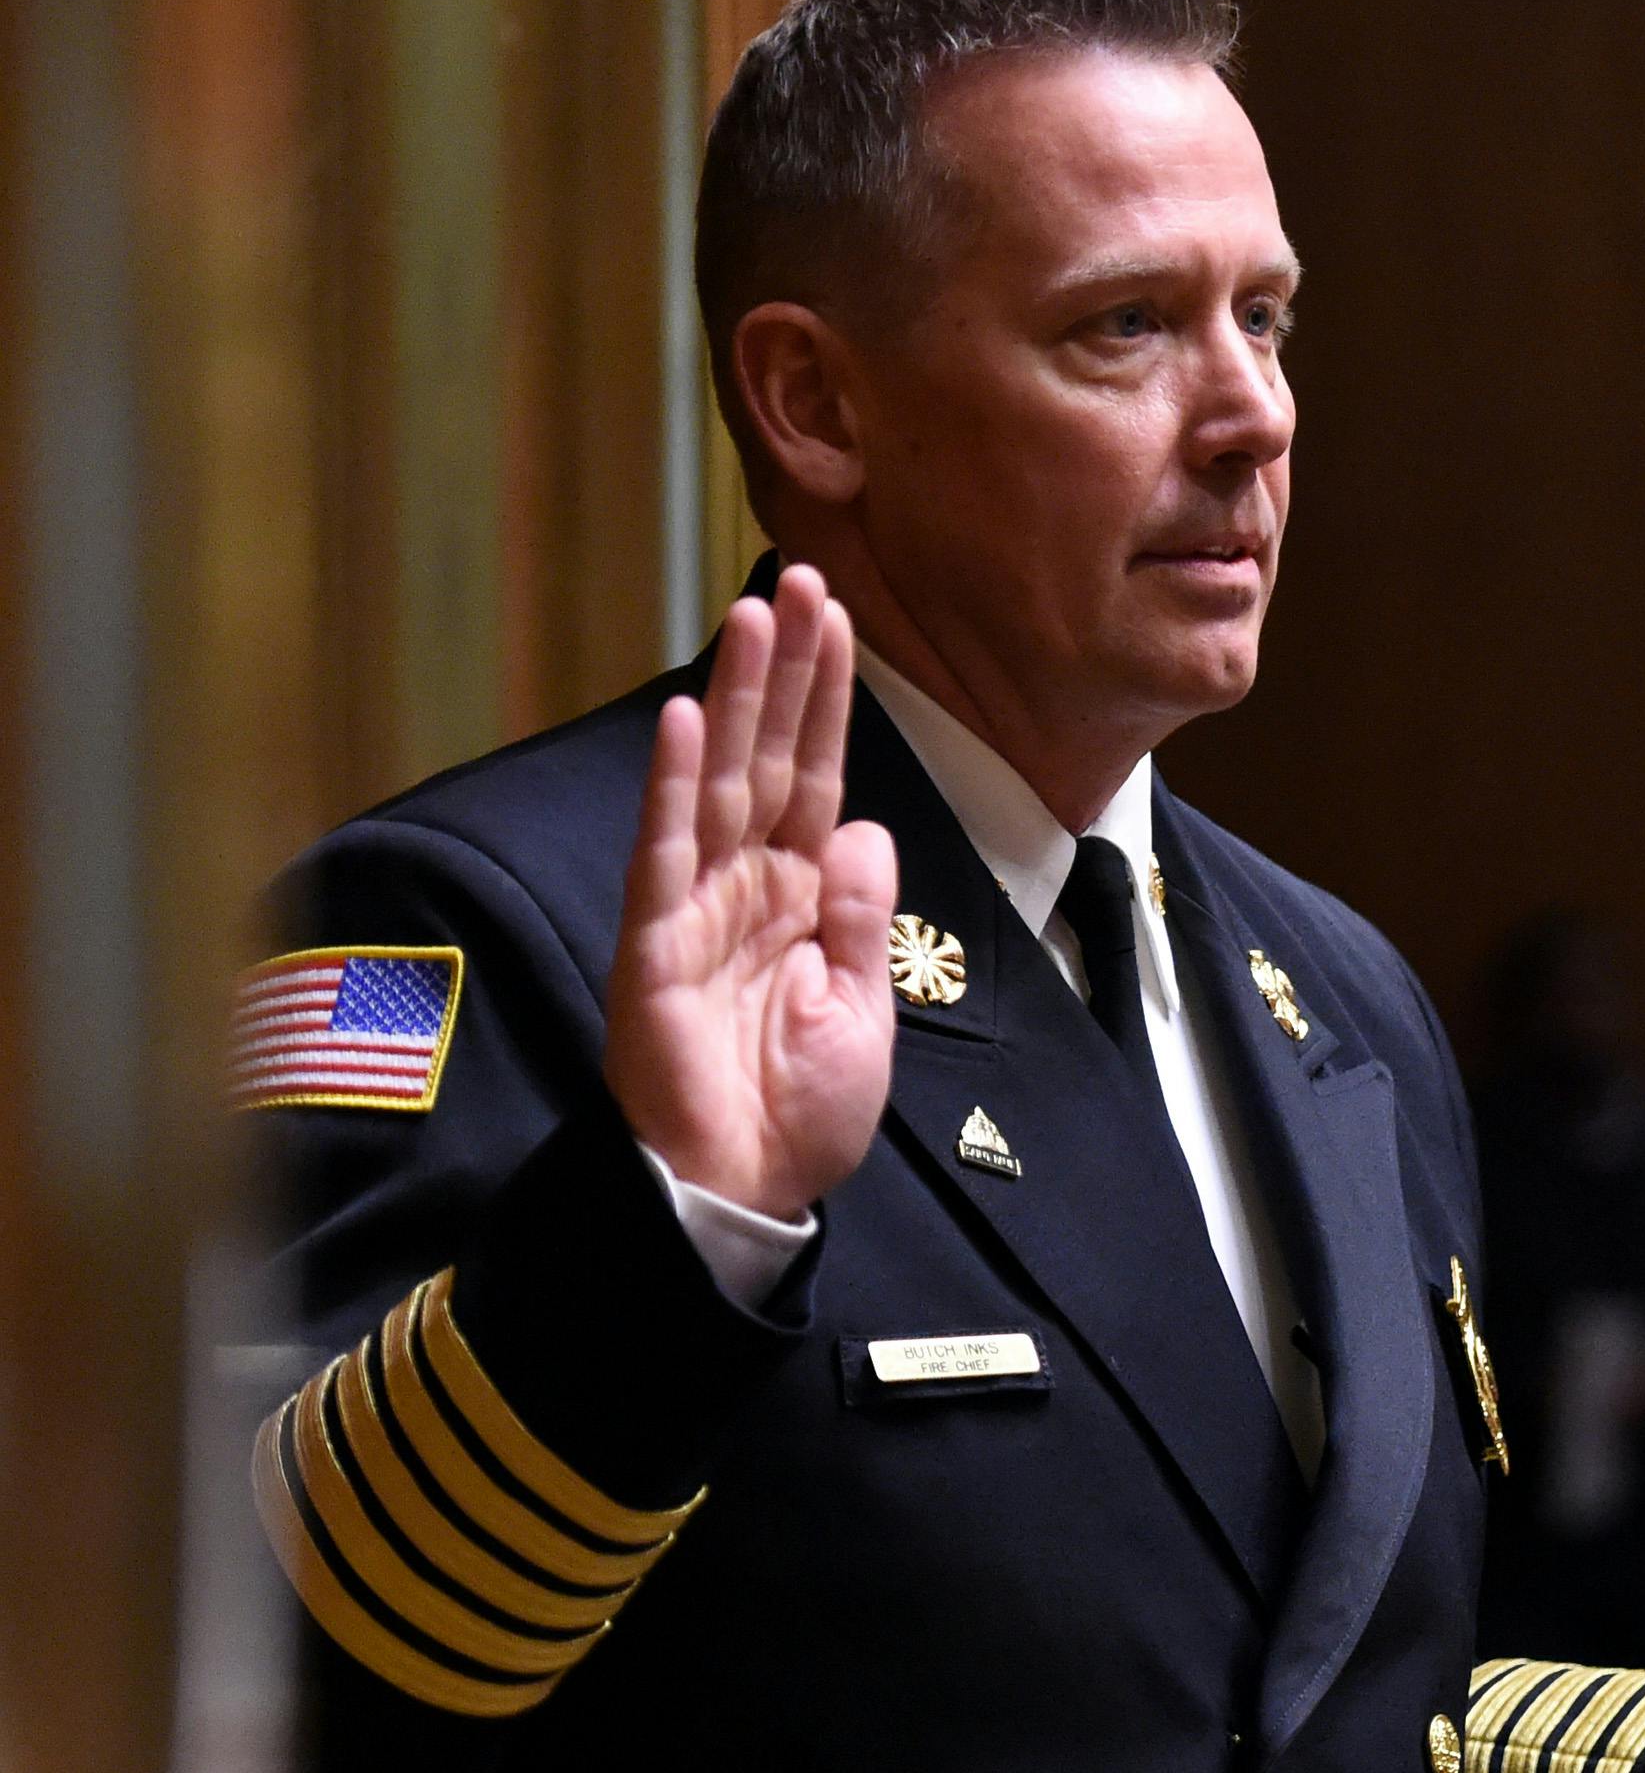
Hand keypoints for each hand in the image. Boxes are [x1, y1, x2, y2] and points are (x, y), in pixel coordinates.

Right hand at [603, 567, 898, 1219]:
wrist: (746, 1190)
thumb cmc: (799, 1111)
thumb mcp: (861, 1007)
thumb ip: (858, 914)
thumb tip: (862, 826)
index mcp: (801, 896)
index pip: (818, 775)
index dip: (826, 698)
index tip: (837, 617)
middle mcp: (747, 885)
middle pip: (769, 756)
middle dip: (784, 671)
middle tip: (800, 582)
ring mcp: (696, 906)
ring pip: (719, 782)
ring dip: (734, 701)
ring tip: (751, 619)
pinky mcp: (653, 943)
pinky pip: (666, 851)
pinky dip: (672, 785)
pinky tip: (684, 721)